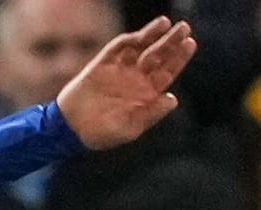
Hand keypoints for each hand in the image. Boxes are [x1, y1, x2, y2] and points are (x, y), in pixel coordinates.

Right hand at [54, 18, 196, 149]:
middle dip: (171, 41)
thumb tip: (173, 98)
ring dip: (153, 35)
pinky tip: (140, 35)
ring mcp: (119, 70)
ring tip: (166, 23)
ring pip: (141, 48)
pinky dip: (129, 40)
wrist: (70, 129)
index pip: (168, 71)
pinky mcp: (102, 64)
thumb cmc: (101, 134)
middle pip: (158, 55)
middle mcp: (136, 79)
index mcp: (147, 94)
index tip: (190, 44)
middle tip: (184, 28)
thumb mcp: (130, 128)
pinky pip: (118, 48)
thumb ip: (151, 113)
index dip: (180, 58)